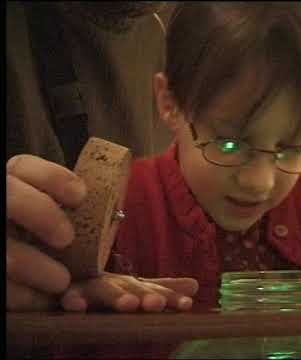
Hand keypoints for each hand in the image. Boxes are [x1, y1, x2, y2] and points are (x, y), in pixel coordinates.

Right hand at [6, 155, 86, 310]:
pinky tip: (46, 299)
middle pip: (8, 197)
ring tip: (62, 280)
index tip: (81, 196)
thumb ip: (70, 208)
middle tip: (67, 238)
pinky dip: (26, 296)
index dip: (53, 178)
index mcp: (12, 185)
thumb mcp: (52, 213)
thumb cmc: (42, 235)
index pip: (23, 166)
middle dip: (41, 214)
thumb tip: (115, 215)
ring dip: (34, 267)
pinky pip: (3, 288)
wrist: (18, 255)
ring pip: (4, 253)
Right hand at [60, 272, 198, 312]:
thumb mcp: (133, 289)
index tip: (187, 305)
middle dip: (146, 296)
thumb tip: (196, 284)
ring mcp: (89, 287)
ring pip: (104, 291)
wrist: (67, 275)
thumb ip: (162, 289)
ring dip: (116, 297)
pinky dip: (72, 299)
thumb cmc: (104, 288)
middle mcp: (113, 283)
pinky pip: (68, 296)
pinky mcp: (66, 292)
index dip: (169, 298)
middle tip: (157, 304)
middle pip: (132, 289)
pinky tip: (76, 307)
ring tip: (129, 305)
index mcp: (130, 285)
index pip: (154, 292)